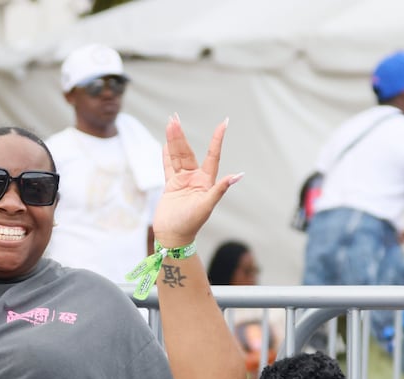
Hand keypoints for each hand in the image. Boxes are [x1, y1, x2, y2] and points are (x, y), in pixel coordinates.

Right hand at [151, 116, 242, 249]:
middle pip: (188, 152)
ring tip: (169, 123)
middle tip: (174, 118)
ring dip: (172, 141)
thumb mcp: (206, 206)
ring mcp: (182, 181)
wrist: (173, 236)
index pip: (212, 156)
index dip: (217, 139)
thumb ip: (219, 189)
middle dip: (180, 136)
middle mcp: (195, 179)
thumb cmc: (190, 224)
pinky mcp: (171, 186)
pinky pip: (168, 167)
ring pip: (177, 156)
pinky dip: (166, 155)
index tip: (224, 123)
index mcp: (206, 181)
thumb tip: (237, 175)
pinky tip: (165, 143)